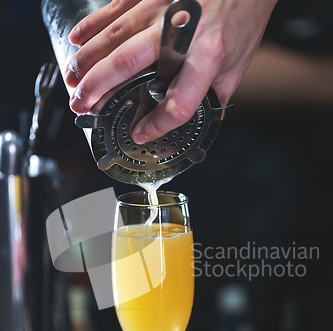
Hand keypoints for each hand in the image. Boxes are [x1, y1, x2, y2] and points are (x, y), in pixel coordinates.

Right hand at [65, 0, 277, 142]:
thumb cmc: (243, 16)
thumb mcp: (237, 65)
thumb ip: (213, 95)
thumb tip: (196, 122)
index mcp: (208, 55)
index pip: (178, 101)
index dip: (158, 123)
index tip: (141, 134)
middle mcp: (179, 30)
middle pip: (128, 63)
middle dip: (98, 89)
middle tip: (81, 106)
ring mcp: (161, 6)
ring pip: (113, 36)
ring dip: (87, 61)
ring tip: (72, 83)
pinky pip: (113, 8)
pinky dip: (91, 26)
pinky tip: (75, 41)